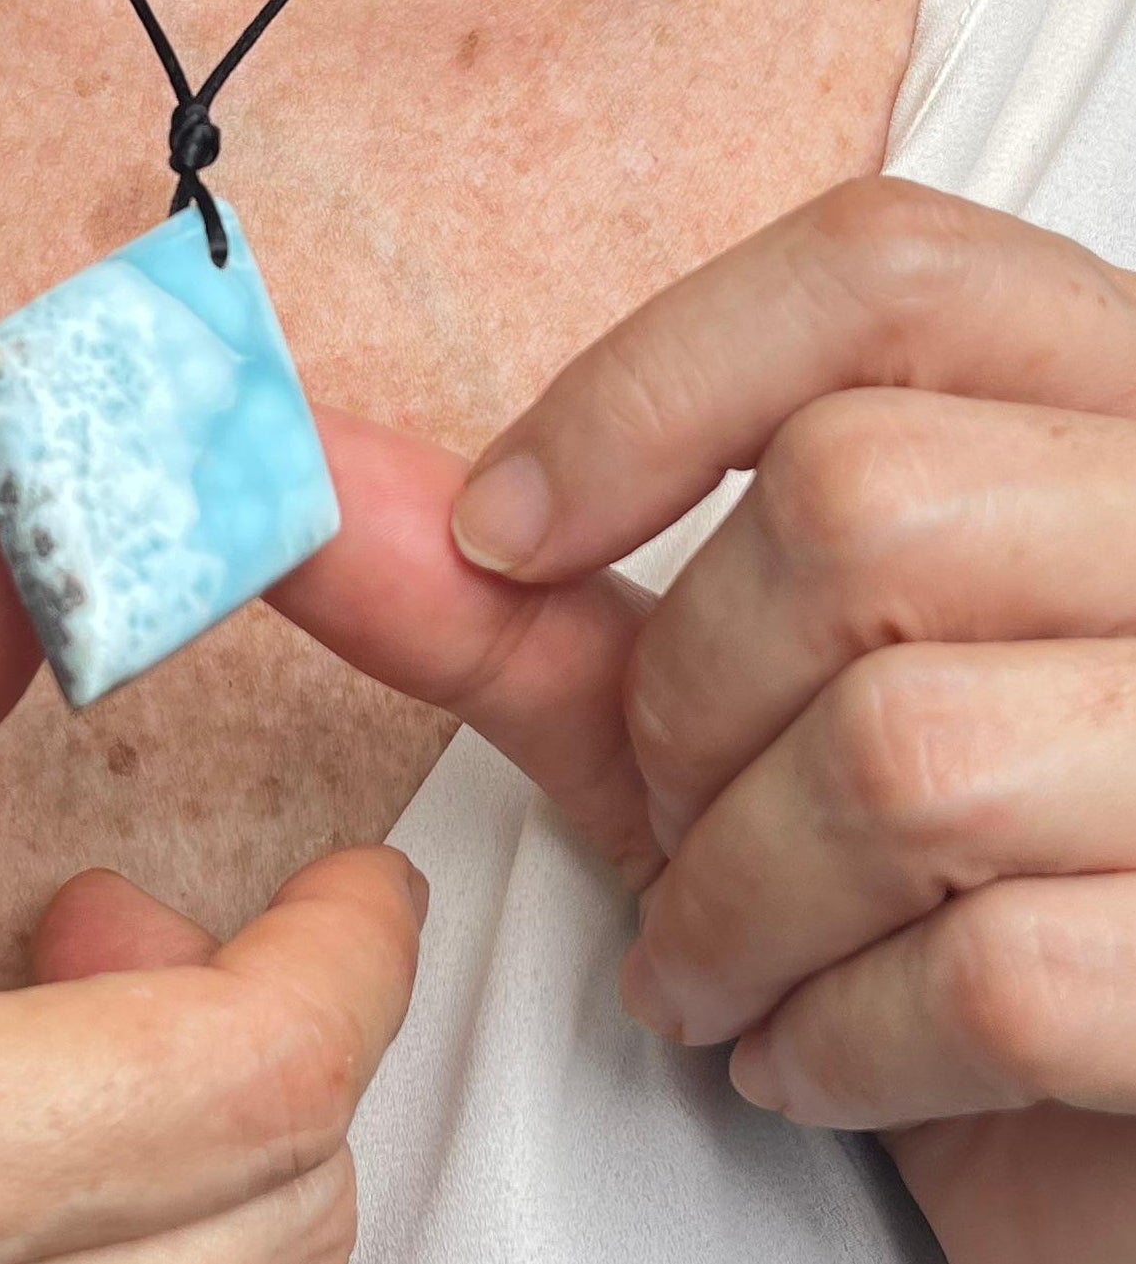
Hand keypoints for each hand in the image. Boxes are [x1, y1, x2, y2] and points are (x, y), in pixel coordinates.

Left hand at [278, 179, 1135, 1262]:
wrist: (1100, 1094)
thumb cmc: (918, 860)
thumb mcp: (723, 700)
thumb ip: (529, 600)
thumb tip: (307, 490)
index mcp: (1104, 397)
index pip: (881, 268)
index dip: (650, 385)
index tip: (506, 531)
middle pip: (860, 500)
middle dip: (687, 695)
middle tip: (671, 810)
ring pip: (902, 745)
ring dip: (734, 893)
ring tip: (723, 952)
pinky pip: (986, 972)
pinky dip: (833, 1038)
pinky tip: (814, 1045)